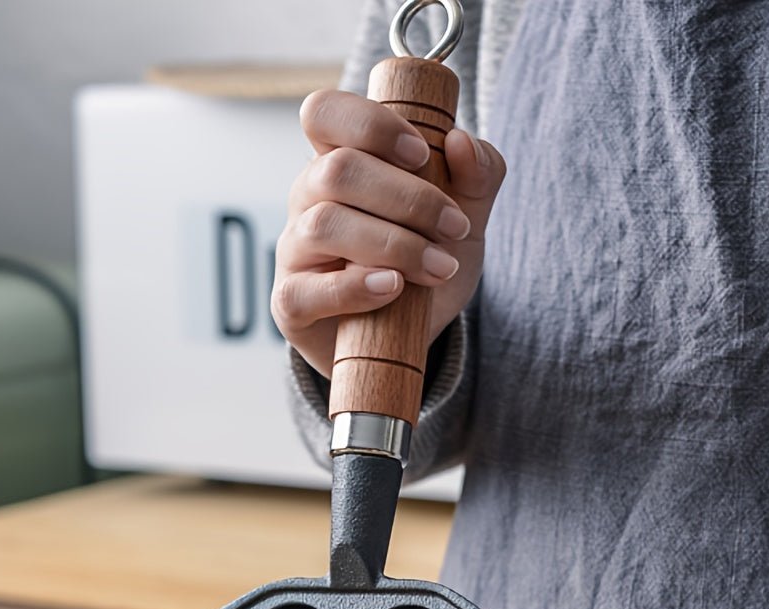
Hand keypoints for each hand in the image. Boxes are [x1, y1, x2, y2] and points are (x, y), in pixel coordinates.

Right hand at [271, 88, 505, 378]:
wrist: (412, 336)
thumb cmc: (425, 263)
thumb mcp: (464, 218)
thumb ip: (477, 175)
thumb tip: (461, 142)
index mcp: (339, 161)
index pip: (324, 113)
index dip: (369, 124)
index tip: (421, 154)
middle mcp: (308, 199)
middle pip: (337, 170)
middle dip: (407, 198)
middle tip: (454, 228)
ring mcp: (294, 251)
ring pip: (324, 225)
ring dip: (393, 245)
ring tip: (438, 268)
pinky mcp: (291, 303)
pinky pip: (306, 290)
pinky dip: (354, 287)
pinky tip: (392, 288)